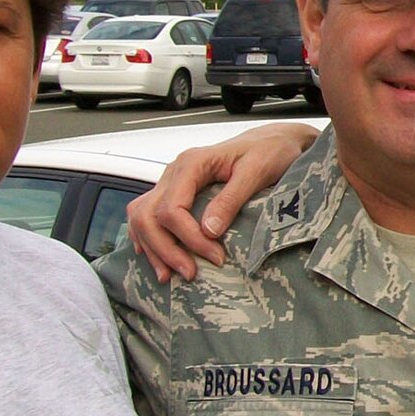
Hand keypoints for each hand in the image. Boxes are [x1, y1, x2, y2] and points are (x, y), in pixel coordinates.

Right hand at [126, 123, 319, 281]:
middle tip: (191, 273)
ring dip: (153, 248)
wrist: (272, 140)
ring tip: (169, 274)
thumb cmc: (268, 151)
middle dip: (166, 249)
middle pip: (148, 215)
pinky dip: (149, 238)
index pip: (172, 208)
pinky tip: (158, 257)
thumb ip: (231, 199)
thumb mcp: (256, 172)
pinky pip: (147, 215)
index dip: (189, 238)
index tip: (216, 256)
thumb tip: (209, 230)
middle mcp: (175, 172)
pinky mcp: (175, 192)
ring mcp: (172, 182)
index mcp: (192, 163)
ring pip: (142, 217)